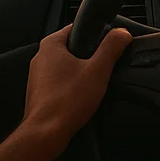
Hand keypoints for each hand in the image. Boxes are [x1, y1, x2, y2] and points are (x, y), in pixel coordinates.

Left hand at [22, 24, 131, 145]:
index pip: (76, 27)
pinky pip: (61, 82)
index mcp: (51, 46)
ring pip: (66, 66)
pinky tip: (82, 97)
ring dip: (81, 72)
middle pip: (73, 47)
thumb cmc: (66, 102)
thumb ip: (111, 48)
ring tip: (93, 85)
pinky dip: (72, 86)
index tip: (109, 41)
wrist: (46, 133)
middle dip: (90, 55)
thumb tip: (122, 33)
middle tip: (103, 67)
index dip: (96, 32)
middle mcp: (40, 58)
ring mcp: (37, 76)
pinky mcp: (40, 92)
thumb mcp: (98, 70)